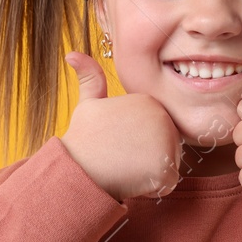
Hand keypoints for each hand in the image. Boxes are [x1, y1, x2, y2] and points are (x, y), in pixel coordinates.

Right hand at [60, 52, 183, 200]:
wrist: (77, 169)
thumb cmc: (83, 139)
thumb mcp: (88, 104)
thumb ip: (90, 78)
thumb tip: (72, 54)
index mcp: (149, 101)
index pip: (157, 131)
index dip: (138, 142)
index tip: (118, 142)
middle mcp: (162, 117)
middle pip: (167, 146)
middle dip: (147, 157)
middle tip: (121, 156)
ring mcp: (166, 141)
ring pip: (169, 164)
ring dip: (150, 171)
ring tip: (125, 165)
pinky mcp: (166, 167)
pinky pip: (167, 182)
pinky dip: (152, 187)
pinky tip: (132, 178)